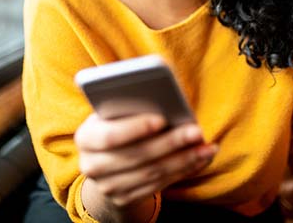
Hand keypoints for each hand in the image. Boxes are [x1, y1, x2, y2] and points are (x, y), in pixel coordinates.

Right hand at [74, 112, 217, 207]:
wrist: (106, 156)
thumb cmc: (117, 120)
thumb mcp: (115, 109)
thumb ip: (129, 103)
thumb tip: (163, 94)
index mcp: (85, 136)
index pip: (110, 136)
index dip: (135, 128)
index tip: (162, 118)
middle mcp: (92, 165)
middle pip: (136, 156)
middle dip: (170, 143)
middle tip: (196, 131)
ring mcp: (108, 186)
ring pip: (152, 173)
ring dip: (184, 159)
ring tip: (206, 146)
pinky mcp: (125, 198)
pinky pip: (159, 185)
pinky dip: (183, 170)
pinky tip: (201, 158)